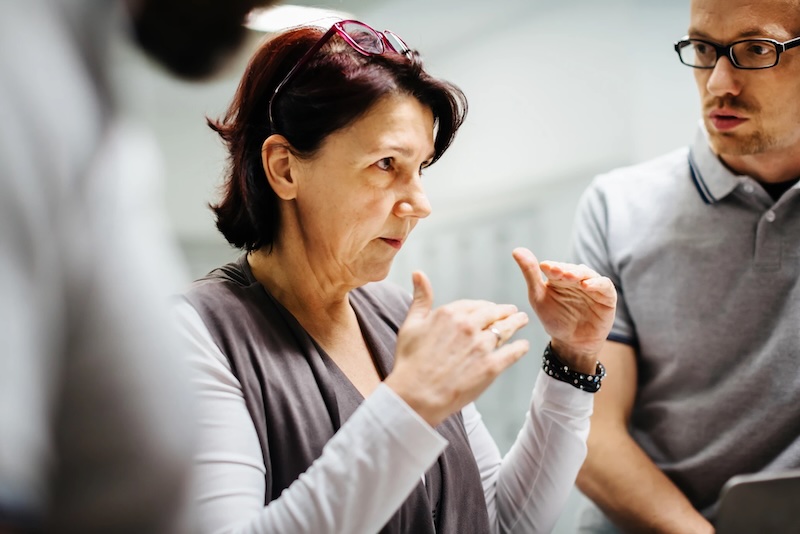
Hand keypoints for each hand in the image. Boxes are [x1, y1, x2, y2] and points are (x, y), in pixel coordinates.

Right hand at [385, 271, 529, 426]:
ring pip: (506, 329)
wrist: (416, 395)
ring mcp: (481, 346)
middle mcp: (468, 326)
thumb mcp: (411, 325)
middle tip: (513, 312)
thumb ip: (421, 298)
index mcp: (450, 313)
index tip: (490, 308)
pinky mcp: (491, 366)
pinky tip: (523, 346)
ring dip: (516, 323)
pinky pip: (512, 352)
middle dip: (505, 312)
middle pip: (494, 314)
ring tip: (522, 321)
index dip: (485, 307)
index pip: (475, 305)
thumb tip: (418, 273)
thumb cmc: (410, 362)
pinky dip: (520, 347)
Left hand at [513, 247, 615, 373]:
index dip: (552, 267)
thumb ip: (530, 274)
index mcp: (560, 277)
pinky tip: (586, 285)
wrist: (572, 343)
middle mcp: (577, 278)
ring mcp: (593, 286)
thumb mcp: (538, 297)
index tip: (544, 267)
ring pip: (588, 274)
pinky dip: (596, 283)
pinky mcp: (607, 296)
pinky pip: (605, 285)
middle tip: (556, 271)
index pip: (556, 267)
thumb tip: (516, 250)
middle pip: (572, 269)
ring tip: (569, 277)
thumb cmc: (554, 319)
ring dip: (578, 274)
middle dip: (564, 270)